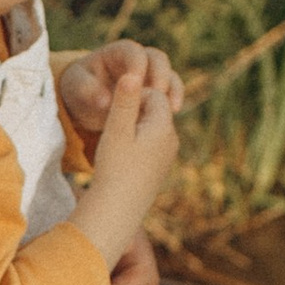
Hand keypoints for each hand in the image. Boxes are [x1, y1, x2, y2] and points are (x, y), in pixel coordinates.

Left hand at [56, 40, 185, 134]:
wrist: (84, 102)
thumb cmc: (79, 89)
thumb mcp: (76, 88)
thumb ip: (88, 91)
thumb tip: (106, 102)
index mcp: (117, 53)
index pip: (133, 52)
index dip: (137, 65)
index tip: (136, 83)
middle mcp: (138, 60)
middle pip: (158, 59)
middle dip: (160, 75)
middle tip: (158, 94)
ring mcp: (149, 75)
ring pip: (168, 75)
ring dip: (172, 89)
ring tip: (171, 108)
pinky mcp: (155, 92)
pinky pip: (170, 93)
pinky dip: (173, 102)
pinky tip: (171, 116)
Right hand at [80, 68, 180, 234]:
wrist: (118, 212)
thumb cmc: (115, 169)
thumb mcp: (117, 130)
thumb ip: (125, 100)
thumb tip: (132, 73)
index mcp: (164, 126)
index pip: (153, 94)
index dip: (131, 97)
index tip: (113, 113)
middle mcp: (172, 139)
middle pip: (154, 109)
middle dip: (133, 111)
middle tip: (112, 126)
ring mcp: (167, 155)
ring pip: (151, 127)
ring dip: (133, 127)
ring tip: (114, 142)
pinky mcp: (160, 168)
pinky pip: (150, 144)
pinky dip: (135, 143)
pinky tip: (121, 157)